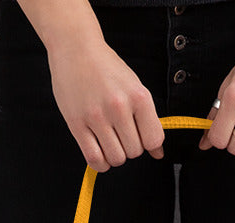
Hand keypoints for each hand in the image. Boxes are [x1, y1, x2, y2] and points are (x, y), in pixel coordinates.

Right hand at [47, 34, 164, 171]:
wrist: (75, 48)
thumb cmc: (107, 70)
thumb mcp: (134, 88)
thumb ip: (148, 120)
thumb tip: (159, 153)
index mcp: (139, 96)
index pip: (153, 140)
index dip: (148, 143)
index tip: (139, 134)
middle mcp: (119, 106)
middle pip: (134, 151)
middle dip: (129, 147)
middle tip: (120, 133)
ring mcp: (97, 116)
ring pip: (116, 158)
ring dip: (114, 155)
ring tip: (109, 140)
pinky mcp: (76, 124)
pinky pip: (94, 159)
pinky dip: (100, 163)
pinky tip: (99, 151)